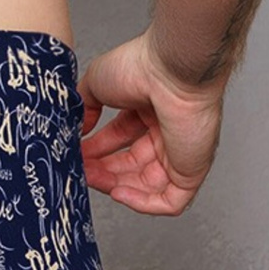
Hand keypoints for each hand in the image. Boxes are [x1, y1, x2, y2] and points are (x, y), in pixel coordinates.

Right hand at [77, 31, 224, 216]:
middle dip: (103, 171)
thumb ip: (84, 107)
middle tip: (82, 170)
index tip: (77, 155)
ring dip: (116, 187)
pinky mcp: (192, 171)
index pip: (120, 139)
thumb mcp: (97, 81)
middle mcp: (166, 131)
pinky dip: (142, 203)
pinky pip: (170, 201)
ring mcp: (180, 153)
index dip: (97, 151)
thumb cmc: (142, 66)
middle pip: (132, 165)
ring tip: (93, 180)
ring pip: (147, 186)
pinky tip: (119, 192)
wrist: (171, 69)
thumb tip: (77, 129)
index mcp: (149, 109)